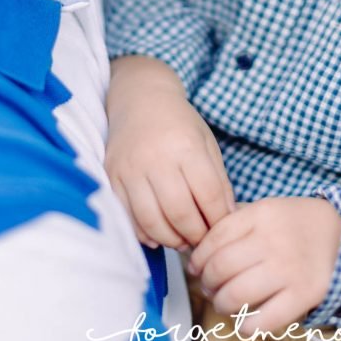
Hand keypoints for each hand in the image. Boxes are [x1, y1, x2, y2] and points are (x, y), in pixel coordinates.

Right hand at [106, 56, 233, 249]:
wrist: (139, 99)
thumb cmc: (179, 123)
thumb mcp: (206, 143)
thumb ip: (219, 181)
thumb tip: (228, 217)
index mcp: (187, 147)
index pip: (209, 196)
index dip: (219, 219)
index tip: (222, 228)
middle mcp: (157, 158)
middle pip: (180, 213)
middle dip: (196, 235)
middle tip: (202, 240)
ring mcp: (131, 169)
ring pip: (152, 221)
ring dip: (171, 240)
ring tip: (182, 240)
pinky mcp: (112, 177)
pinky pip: (128, 218)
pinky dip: (145, 234)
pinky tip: (159, 235)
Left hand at [187, 196, 340, 332]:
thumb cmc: (296, 224)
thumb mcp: (266, 209)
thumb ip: (235, 223)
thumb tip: (198, 249)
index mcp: (261, 214)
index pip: (214, 238)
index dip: (198, 257)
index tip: (196, 267)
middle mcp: (273, 241)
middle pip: (220, 268)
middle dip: (207, 282)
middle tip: (209, 286)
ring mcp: (289, 269)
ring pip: (235, 295)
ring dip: (221, 304)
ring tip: (225, 302)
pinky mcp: (303, 295)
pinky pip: (262, 320)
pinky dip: (245, 326)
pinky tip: (244, 321)